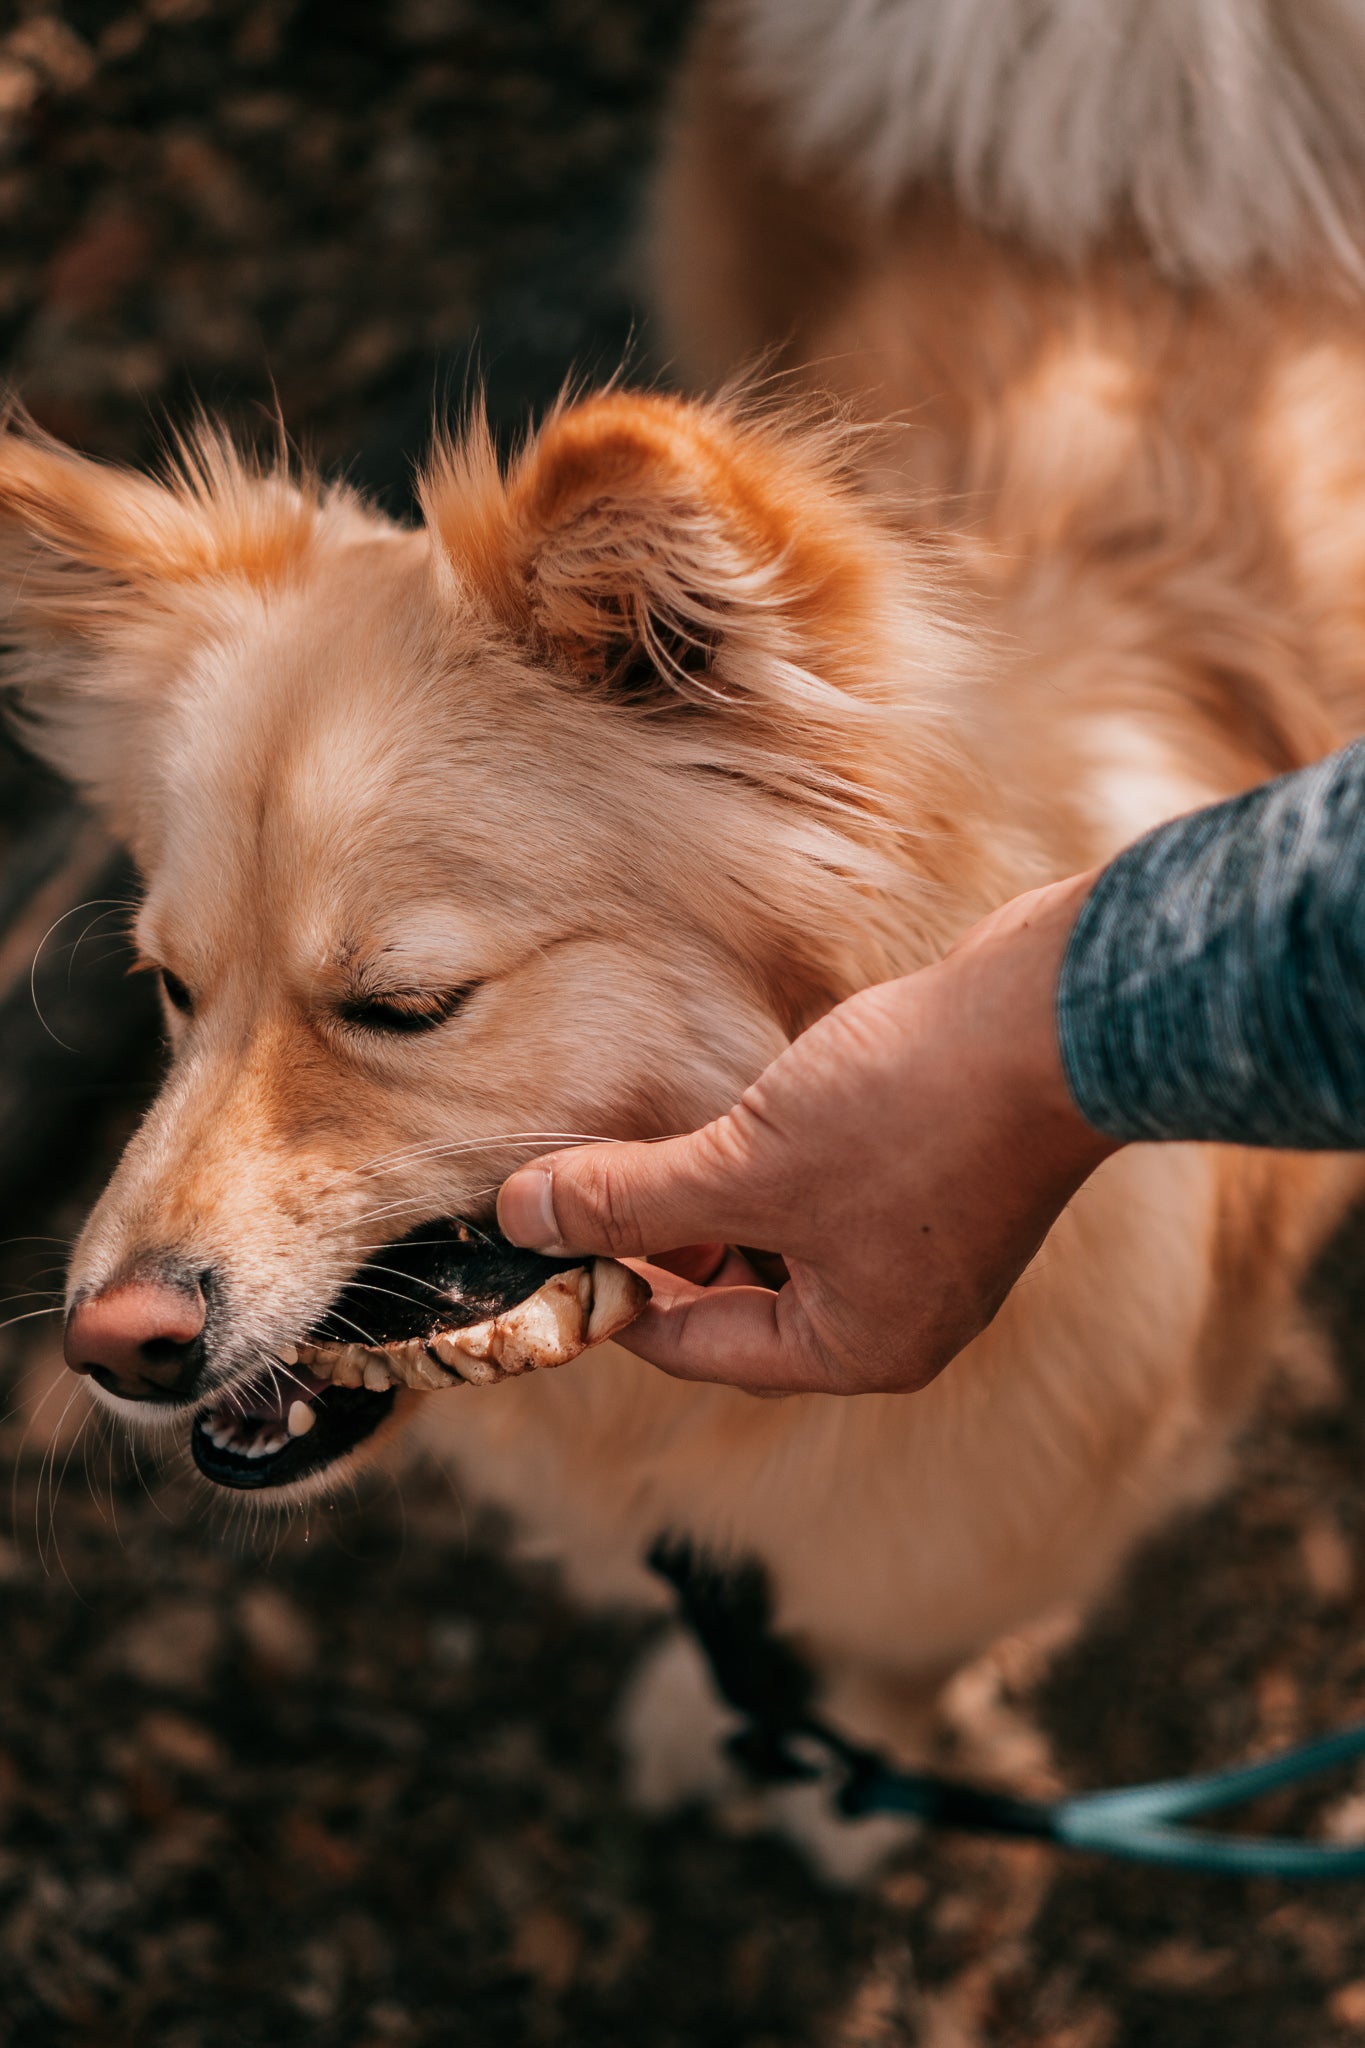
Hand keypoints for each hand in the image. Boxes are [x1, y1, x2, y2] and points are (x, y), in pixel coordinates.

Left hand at [496, 871, 1118, 1393]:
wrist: (1062, 1016)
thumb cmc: (912, 1111)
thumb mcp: (747, 1164)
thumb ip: (631, 1198)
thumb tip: (518, 1219)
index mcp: (857, 1347)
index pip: (698, 1347)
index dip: (610, 1295)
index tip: (542, 1242)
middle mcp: (898, 1312)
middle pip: (740, 1297)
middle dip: (659, 1242)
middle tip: (580, 1186)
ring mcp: (928, 1243)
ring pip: (783, 1235)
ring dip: (712, 1195)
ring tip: (645, 1140)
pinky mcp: (943, 1173)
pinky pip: (827, 1187)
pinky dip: (771, 1160)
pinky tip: (734, 1106)